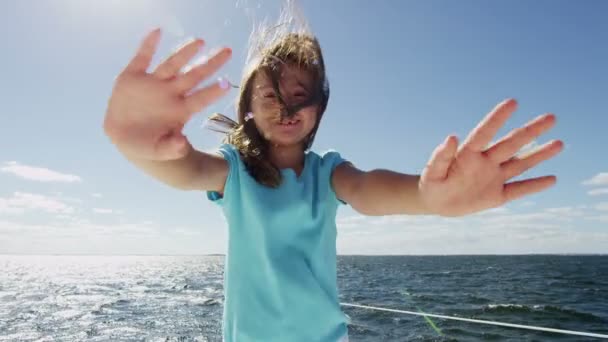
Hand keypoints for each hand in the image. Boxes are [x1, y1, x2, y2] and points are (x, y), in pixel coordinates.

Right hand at [103, 28, 231, 159]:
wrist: (125, 136)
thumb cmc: (147, 145)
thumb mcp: (158, 151)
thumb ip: (171, 149)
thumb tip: (183, 146)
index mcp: (179, 111)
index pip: (200, 99)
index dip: (213, 92)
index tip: (226, 84)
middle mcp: (170, 93)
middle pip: (194, 76)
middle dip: (211, 64)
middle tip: (227, 52)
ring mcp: (153, 83)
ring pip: (172, 64)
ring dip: (185, 52)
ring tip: (200, 42)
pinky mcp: (133, 77)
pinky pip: (142, 58)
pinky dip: (148, 45)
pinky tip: (156, 31)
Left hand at [419, 99, 563, 216]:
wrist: (434, 201)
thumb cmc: (431, 183)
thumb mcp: (432, 172)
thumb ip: (441, 156)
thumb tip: (451, 136)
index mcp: (468, 153)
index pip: (485, 132)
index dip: (498, 118)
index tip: (513, 102)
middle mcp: (485, 161)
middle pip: (511, 144)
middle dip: (531, 131)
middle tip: (551, 117)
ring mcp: (493, 177)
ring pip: (520, 164)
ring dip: (539, 154)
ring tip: (559, 143)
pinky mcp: (497, 195)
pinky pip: (519, 189)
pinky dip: (534, 185)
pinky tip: (552, 179)